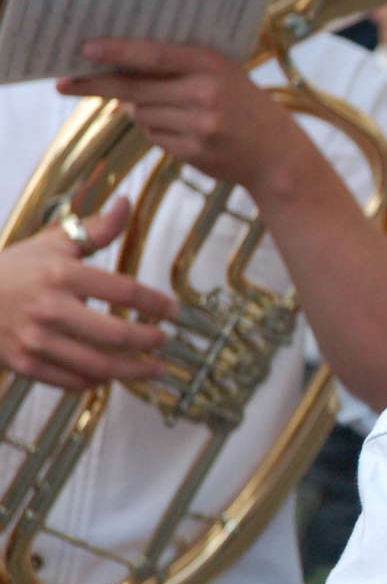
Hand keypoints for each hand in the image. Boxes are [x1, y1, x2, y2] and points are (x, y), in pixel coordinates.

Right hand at [0, 199, 178, 389]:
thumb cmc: (13, 269)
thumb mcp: (53, 243)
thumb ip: (95, 229)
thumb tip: (126, 203)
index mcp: (61, 275)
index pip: (124, 291)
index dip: (156, 303)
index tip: (173, 310)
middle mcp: (50, 309)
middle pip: (117, 334)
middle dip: (150, 340)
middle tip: (165, 340)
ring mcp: (36, 340)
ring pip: (99, 365)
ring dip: (134, 370)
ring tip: (155, 368)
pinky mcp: (25, 364)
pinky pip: (72, 381)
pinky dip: (98, 381)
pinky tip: (114, 375)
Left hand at [59, 38, 295, 189]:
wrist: (278, 154)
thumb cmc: (246, 107)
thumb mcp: (223, 75)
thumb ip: (178, 68)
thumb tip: (120, 70)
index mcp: (213, 65)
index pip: (154, 55)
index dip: (116, 52)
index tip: (84, 48)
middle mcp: (206, 94)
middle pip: (135, 89)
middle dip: (99, 86)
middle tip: (66, 83)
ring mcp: (201, 126)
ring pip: (140, 114)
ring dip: (139, 111)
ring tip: (169, 110)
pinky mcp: (195, 153)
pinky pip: (154, 137)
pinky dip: (157, 132)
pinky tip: (182, 131)